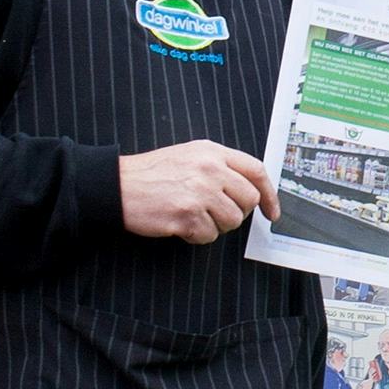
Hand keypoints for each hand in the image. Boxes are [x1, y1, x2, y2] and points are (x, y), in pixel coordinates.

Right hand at [118, 140, 274, 243]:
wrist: (117, 185)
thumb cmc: (151, 173)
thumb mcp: (189, 155)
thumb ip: (220, 167)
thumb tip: (250, 191)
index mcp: (212, 152)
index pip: (256, 171)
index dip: (269, 194)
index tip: (272, 212)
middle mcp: (209, 169)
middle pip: (248, 200)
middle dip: (237, 213)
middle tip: (216, 214)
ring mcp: (199, 193)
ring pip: (232, 222)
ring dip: (216, 226)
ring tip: (193, 216)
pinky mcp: (187, 216)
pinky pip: (209, 236)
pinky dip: (196, 236)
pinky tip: (180, 224)